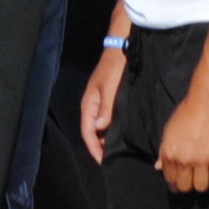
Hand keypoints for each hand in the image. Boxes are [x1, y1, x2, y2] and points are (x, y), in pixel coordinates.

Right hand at [78, 48, 124, 163]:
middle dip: (100, 146)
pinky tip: (121, 134)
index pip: (88, 132)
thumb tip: (99, 128)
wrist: (121, 47)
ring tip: (117, 151)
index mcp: (89, 104)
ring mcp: (100, 102)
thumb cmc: (115, 67)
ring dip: (106, 139)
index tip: (103, 162)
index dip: (94, 148)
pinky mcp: (108, 99)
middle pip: (93, 132)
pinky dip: (111, 129)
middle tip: (112, 160)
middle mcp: (92, 105)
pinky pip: (107, 119)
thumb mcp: (110, 87)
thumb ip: (106, 108)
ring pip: (100, 126)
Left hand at [157, 84, 208, 194]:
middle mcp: (183, 160)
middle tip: (194, 182)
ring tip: (206, 178)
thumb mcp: (169, 131)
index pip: (170, 179)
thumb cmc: (187, 113)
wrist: (207, 102)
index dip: (175, 184)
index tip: (181, 183)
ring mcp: (201, 161)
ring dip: (203, 185)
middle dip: (188, 187)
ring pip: (201, 188)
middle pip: (184, 187)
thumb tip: (157, 167)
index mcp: (169, 153)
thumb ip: (163, 150)